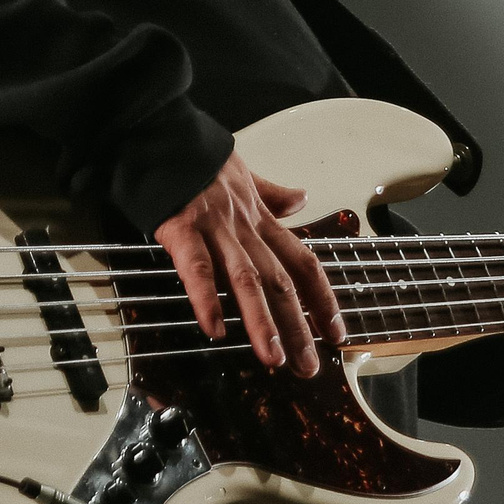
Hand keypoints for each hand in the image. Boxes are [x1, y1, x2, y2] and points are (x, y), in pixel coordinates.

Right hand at [154, 153, 345, 376]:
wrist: (166, 136)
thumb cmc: (203, 161)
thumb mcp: (247, 175)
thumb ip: (274, 193)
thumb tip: (302, 198)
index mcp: (261, 220)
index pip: (303, 263)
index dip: (323, 299)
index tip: (337, 332)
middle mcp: (246, 229)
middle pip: (280, 282)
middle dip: (297, 327)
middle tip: (309, 366)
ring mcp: (216, 230)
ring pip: (245, 280)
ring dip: (262, 322)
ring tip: (273, 359)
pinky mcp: (182, 229)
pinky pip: (198, 267)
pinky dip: (207, 298)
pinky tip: (215, 329)